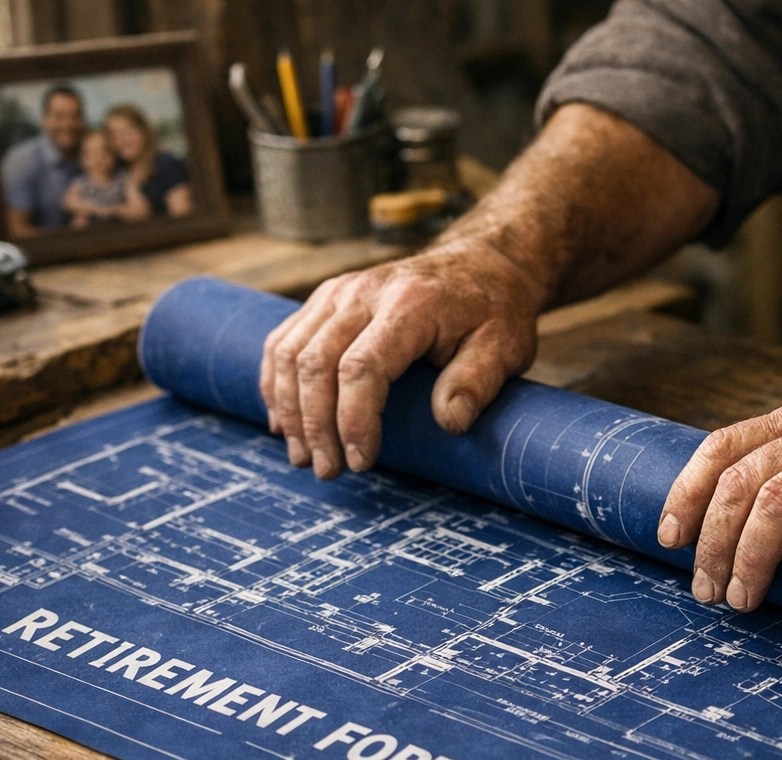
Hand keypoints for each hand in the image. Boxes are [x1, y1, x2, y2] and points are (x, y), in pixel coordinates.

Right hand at [259, 239, 544, 477]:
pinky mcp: (325, 299)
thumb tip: (450, 422)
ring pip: (290, 353)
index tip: (361, 461)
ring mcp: (338, 292)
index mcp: (410, 304)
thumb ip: (478, 382)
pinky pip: (284, 341)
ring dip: (290, 412)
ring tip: (303, 458)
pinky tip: (284, 423)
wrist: (478, 265)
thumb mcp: (505, 347)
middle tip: (328, 472)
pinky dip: (276, 384)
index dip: (354, 420)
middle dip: (316, 426)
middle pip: (316, 362)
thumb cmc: (493, 312)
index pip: (362, 366)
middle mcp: (363, 292)